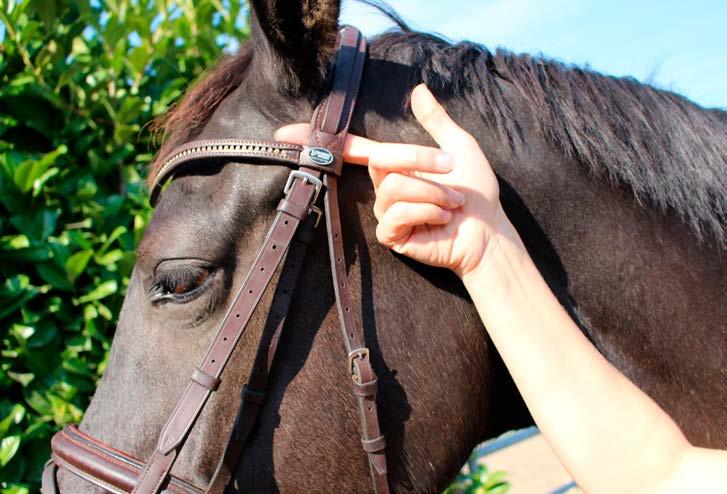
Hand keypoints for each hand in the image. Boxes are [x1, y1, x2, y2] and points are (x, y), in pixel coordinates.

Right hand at [276, 84, 515, 279]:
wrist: (487, 231)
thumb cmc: (476, 191)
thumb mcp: (459, 147)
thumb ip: (436, 120)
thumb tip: (419, 90)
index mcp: (393, 165)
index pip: (350, 150)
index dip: (316, 140)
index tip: (282, 133)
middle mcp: (384, 187)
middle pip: (381, 159)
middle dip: (418, 161)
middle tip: (452, 170)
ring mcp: (386, 212)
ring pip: (392, 187)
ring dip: (431, 191)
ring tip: (453, 202)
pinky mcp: (391, 236)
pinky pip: (395, 215)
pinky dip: (426, 212)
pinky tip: (442, 219)